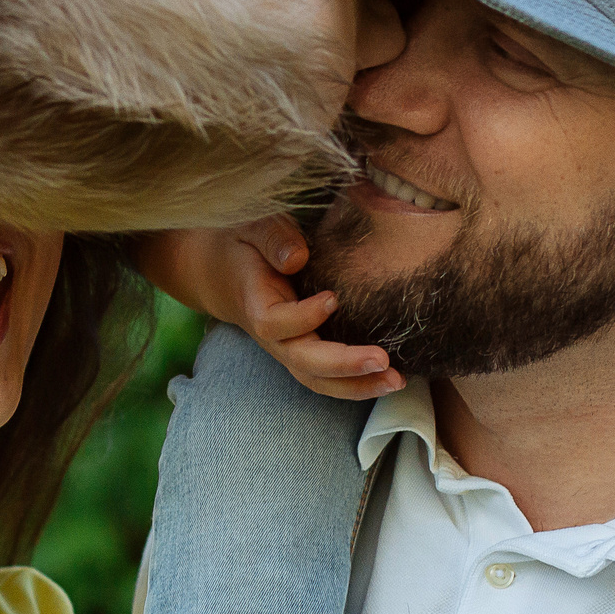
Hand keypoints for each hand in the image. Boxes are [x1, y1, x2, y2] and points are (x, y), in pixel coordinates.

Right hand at [134, 219, 399, 401]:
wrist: (219, 271)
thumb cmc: (241, 244)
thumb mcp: (251, 227)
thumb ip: (273, 237)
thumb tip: (298, 257)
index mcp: (255, 303)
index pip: (274, 323)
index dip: (302, 317)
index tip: (332, 298)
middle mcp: (272, 335)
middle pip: (302, 362)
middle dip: (343, 365)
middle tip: (382, 359)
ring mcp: (287, 348)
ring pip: (316, 379)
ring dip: (356, 385)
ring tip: (395, 380)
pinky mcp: (303, 351)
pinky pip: (326, 377)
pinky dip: (357, 383)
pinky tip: (388, 379)